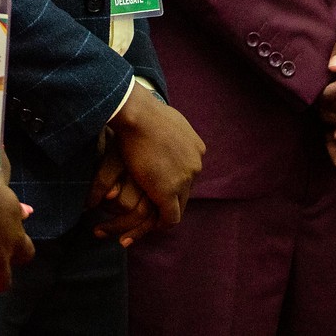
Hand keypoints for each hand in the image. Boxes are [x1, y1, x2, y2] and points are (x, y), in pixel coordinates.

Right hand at [87, 82, 203, 245]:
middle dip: (171, 199)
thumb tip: (163, 129)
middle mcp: (196, 164)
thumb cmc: (144, 111)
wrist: (139, 115)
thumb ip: (171, 131)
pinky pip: (169, 218)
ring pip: (179, 205)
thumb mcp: (167, 118)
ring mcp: (184, 179)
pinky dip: (161, 224)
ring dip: (164, 213)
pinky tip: (148, 226)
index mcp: (196, 148)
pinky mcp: (168, 192)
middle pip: (185, 190)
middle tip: (154, 206)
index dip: (173, 181)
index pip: (187, 172)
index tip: (158, 185)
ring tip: (150, 220)